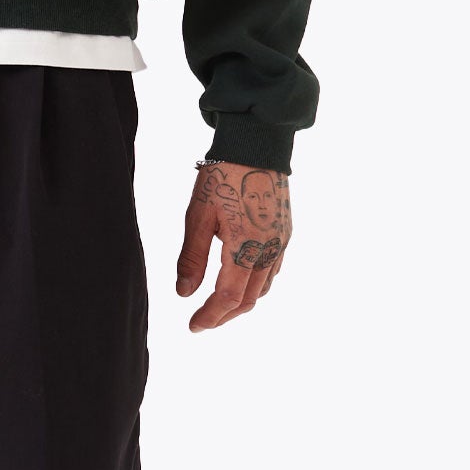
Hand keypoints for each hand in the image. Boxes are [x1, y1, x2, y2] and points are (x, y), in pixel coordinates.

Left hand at [176, 159, 291, 330]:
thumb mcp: (198, 216)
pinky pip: (273, 270)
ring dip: (242, 302)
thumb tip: (184, 294)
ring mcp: (281, 241)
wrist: (256, 144)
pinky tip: (241, 280)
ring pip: (264, 287)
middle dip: (225, 315)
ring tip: (218, 305)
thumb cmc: (222, 175)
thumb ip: (192, 258)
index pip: (228, 297)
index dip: (210, 316)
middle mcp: (269, 249)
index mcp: (245, 247)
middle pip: (249, 299)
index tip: (193, 326)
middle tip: (202, 321)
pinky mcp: (285, 231)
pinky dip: (256, 285)